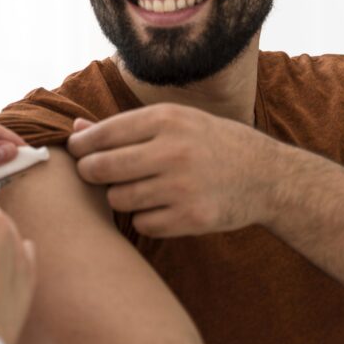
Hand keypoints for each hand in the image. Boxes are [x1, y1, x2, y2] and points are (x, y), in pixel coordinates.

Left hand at [66, 103, 285, 236]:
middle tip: (96, 172)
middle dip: (90, 172)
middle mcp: (174, 151)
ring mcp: (184, 187)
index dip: (80, 146)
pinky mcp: (193, 218)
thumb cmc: (208, 143)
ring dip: (120, 196)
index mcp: (167, 119)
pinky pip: (142, 223)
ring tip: (139, 188)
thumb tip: (75, 129)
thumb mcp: (174, 121)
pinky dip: (145, 218)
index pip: (102, 135)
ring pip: (118, 199)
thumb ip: (124, 126)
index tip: (77, 151)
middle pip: (101, 168)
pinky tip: (162, 207)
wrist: (267, 176)